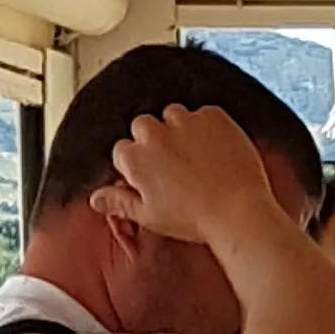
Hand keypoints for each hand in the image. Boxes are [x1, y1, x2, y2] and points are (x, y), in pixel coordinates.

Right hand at [91, 103, 282, 250]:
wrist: (238, 213)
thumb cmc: (194, 219)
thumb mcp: (150, 216)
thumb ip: (119, 201)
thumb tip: (95, 198)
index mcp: (134, 157)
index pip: (124, 149)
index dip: (139, 164)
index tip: (155, 177)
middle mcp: (154, 133)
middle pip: (144, 126)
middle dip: (155, 142)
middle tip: (176, 168)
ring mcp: (184, 120)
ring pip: (173, 115)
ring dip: (180, 130)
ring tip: (198, 159)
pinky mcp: (212, 115)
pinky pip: (204, 114)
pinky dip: (209, 127)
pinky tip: (217, 151)